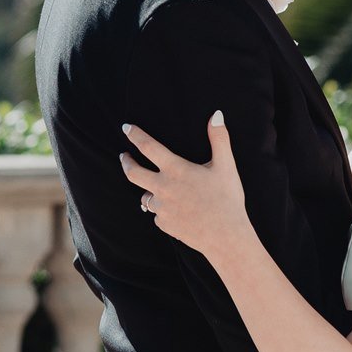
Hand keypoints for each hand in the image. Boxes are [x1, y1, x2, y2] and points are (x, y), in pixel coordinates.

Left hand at [119, 114, 245, 258]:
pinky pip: (158, 215)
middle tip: (124, 156)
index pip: (148, 146)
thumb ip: (219, 138)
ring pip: (147, 196)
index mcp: (176, 170)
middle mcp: (163, 188)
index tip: (126, 128)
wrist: (226, 237)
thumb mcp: (226, 166)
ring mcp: (161, 208)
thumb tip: (216, 114)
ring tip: (160, 190)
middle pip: (133, 173)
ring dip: (150, 191)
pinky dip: (163, 211)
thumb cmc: (227, 200)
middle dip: (126, 162)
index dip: (134, 135)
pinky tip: (177, 212)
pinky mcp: (164, 224)